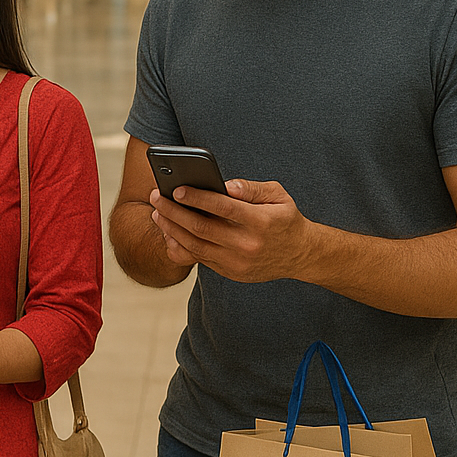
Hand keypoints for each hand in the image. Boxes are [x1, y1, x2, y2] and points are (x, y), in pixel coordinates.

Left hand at [148, 179, 318, 282]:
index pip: (223, 208)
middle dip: (174, 211)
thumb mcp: (277, 196)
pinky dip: (180, 245)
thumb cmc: (284, 218)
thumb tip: (225, 184)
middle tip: (156, 197)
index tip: (176, 188)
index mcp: (261, 222)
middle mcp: (247, 245)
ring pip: (194, 245)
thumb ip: (251, 188)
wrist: (300, 255)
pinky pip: (198, 259)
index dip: (198, 197)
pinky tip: (169, 231)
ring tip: (157, 213)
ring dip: (171, 229)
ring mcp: (237, 262)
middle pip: (201, 228)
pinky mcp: (230, 272)